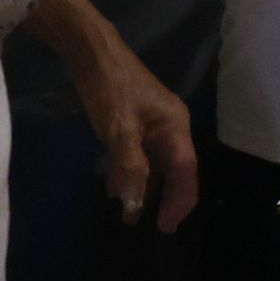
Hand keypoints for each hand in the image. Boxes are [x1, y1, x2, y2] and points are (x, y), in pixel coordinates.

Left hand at [70, 48, 199, 232]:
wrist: (94, 54)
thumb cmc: (111, 89)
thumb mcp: (119, 128)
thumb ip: (130, 165)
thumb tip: (136, 202)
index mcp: (174, 126)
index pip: (185, 169)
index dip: (179, 199)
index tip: (166, 226)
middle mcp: (170, 127)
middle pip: (176, 169)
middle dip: (166, 199)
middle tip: (155, 227)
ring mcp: (154, 125)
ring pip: (157, 164)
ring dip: (146, 189)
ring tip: (130, 215)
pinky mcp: (137, 123)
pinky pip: (141, 156)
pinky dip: (132, 174)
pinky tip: (117, 189)